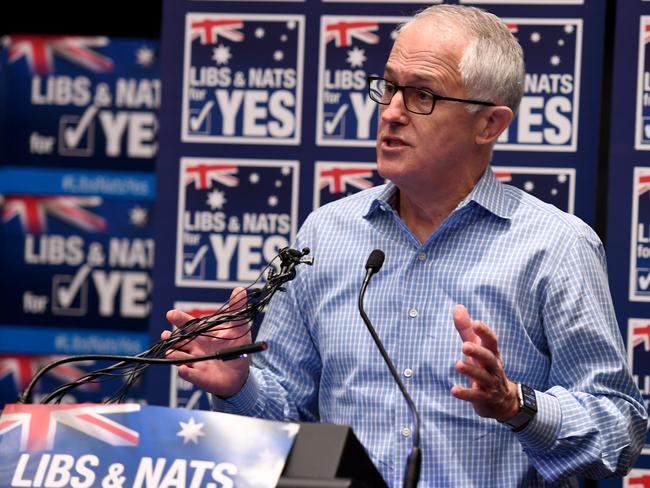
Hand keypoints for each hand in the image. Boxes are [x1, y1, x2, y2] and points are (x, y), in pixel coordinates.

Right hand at [161, 287, 251, 397]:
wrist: (241, 371)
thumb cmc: (237, 347)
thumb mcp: (239, 327)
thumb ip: (237, 309)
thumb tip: (239, 290)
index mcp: (202, 334)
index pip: (188, 325)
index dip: (179, 319)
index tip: (171, 314)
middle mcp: (195, 348)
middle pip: (179, 341)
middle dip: (171, 338)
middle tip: (166, 334)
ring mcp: (195, 363)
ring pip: (179, 358)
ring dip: (174, 355)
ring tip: (170, 351)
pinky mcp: (200, 378)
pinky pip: (190, 375)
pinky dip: (186, 372)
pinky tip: (183, 369)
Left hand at [450, 304, 519, 421]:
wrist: (503, 401)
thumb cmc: (485, 368)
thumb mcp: (477, 348)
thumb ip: (466, 329)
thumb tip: (458, 306)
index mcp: (492, 353)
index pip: (492, 341)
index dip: (485, 332)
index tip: (475, 323)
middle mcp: (493, 368)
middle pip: (489, 358)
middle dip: (478, 352)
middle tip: (465, 345)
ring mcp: (490, 384)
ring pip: (482, 377)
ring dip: (470, 371)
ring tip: (458, 365)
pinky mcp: (484, 398)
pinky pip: (475, 396)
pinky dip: (465, 393)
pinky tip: (453, 390)